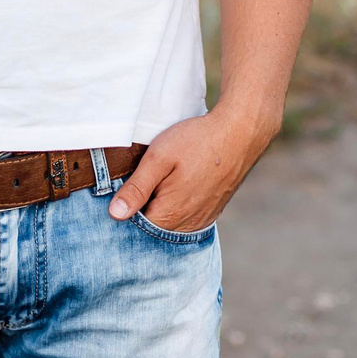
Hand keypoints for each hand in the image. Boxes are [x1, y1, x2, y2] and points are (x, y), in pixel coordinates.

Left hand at [109, 104, 278, 233]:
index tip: (133, 178)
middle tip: (153, 173)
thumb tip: (115, 215)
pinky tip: (182, 181)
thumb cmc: (199, 141)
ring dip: (163, 203)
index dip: (129, 200)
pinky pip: (187, 216)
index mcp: (169, 216)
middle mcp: (187, 226)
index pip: (134, 221)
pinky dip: (179, 203)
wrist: (241, 131)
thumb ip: (136, 188)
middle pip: (153, 223)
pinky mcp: (213, 212)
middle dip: (146, 203)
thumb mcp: (160, 158)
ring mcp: (202, 220)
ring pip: (170, 220)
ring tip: (169, 175)